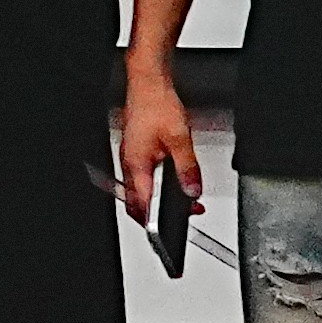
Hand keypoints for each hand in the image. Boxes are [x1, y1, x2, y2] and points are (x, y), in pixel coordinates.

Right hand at [117, 68, 206, 237]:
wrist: (148, 83)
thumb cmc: (156, 104)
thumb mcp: (179, 140)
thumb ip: (187, 169)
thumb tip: (192, 191)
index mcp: (136, 165)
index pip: (142, 206)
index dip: (153, 226)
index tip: (165, 239)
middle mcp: (129, 163)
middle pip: (138, 202)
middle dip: (156, 216)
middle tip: (182, 219)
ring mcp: (131, 157)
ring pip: (140, 189)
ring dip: (157, 200)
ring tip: (185, 201)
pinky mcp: (136, 150)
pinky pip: (142, 176)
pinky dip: (155, 186)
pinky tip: (170, 182)